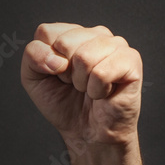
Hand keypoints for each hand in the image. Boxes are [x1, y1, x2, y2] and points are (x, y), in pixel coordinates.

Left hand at [21, 23, 141, 146]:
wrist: (86, 131)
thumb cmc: (63, 102)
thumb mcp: (33, 78)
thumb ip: (32, 56)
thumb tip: (56, 57)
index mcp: (72, 34)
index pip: (46, 32)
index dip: (44, 61)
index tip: (56, 75)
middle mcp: (96, 34)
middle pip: (64, 42)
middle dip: (63, 72)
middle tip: (75, 83)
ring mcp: (116, 45)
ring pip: (84, 57)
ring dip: (81, 82)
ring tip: (89, 88)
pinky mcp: (131, 60)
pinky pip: (101, 72)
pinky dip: (96, 90)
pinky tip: (103, 92)